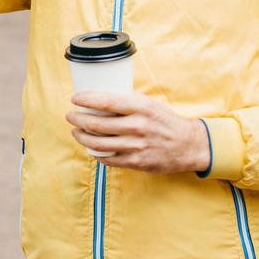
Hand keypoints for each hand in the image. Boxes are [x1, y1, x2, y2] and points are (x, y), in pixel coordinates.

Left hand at [66, 91, 210, 173]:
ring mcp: (136, 145)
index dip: (86, 100)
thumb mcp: (149, 104)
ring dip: (82, 138)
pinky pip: (108, 158)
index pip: (106, 102)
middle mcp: (137, 125)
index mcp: (140, 107)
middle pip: (98, 124)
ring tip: (76, 132)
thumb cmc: (165, 121)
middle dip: (79, 120)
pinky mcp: (136, 161)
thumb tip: (102, 96)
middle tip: (71, 116)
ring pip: (99, 143)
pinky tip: (91, 148)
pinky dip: (96, 154)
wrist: (187, 145)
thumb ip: (128, 101)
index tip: (75, 98)